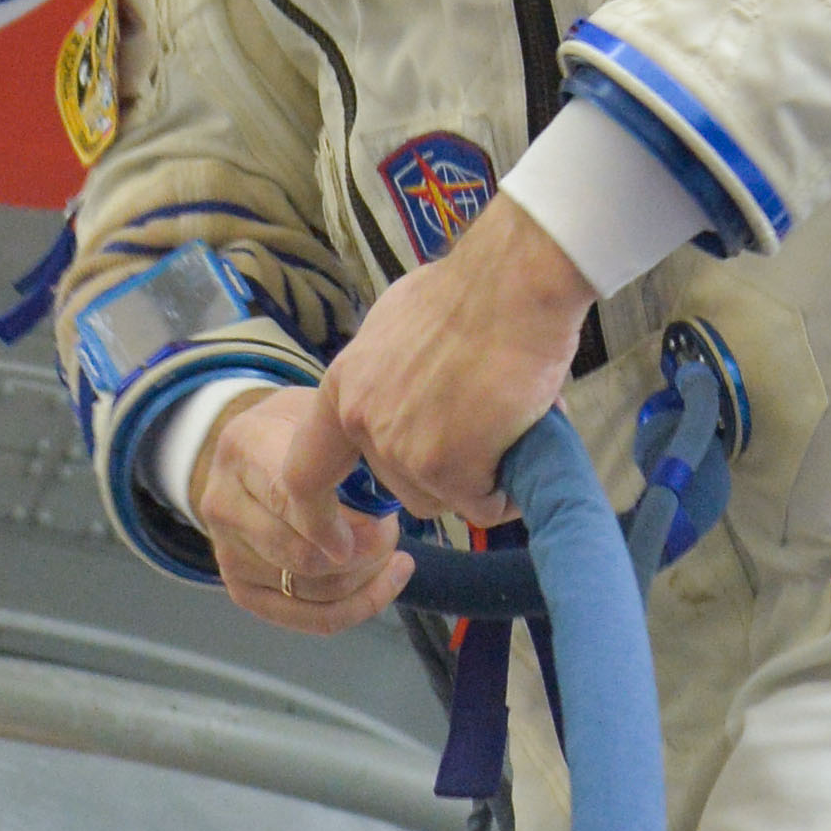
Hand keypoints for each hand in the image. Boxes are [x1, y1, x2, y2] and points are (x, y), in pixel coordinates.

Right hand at [196, 390, 409, 633]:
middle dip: (364, 553)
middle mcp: (223, 503)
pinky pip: (304, 616)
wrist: (257, 449)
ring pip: (310, 590)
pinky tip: (385, 582)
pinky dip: (355, 607)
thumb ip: (350, 448)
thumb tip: (383, 505)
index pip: (291, 496)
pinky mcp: (240, 587)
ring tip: (390, 551)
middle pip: (301, 555)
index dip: (339, 522)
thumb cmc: (302, 430)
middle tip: (391, 532)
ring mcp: (226, 550)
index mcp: (245, 448)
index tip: (381, 528)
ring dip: (365, 578)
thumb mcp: (325, 414)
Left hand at [298, 196, 589, 529]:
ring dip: (477, 479)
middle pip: (398, 487)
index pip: (305, 471)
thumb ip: (388, 373)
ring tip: (508, 428)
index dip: (318, 514)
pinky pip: (482, 505)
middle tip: (481, 431)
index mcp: (343, 387)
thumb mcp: (398, 326)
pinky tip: (524, 448)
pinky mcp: (447, 469)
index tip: (338, 545)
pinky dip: (507, 491)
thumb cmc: (472, 293)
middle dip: (442, 471)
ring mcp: (403, 449)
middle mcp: (363, 422)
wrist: (514, 285)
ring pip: (442, 498)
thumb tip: (405, 392)